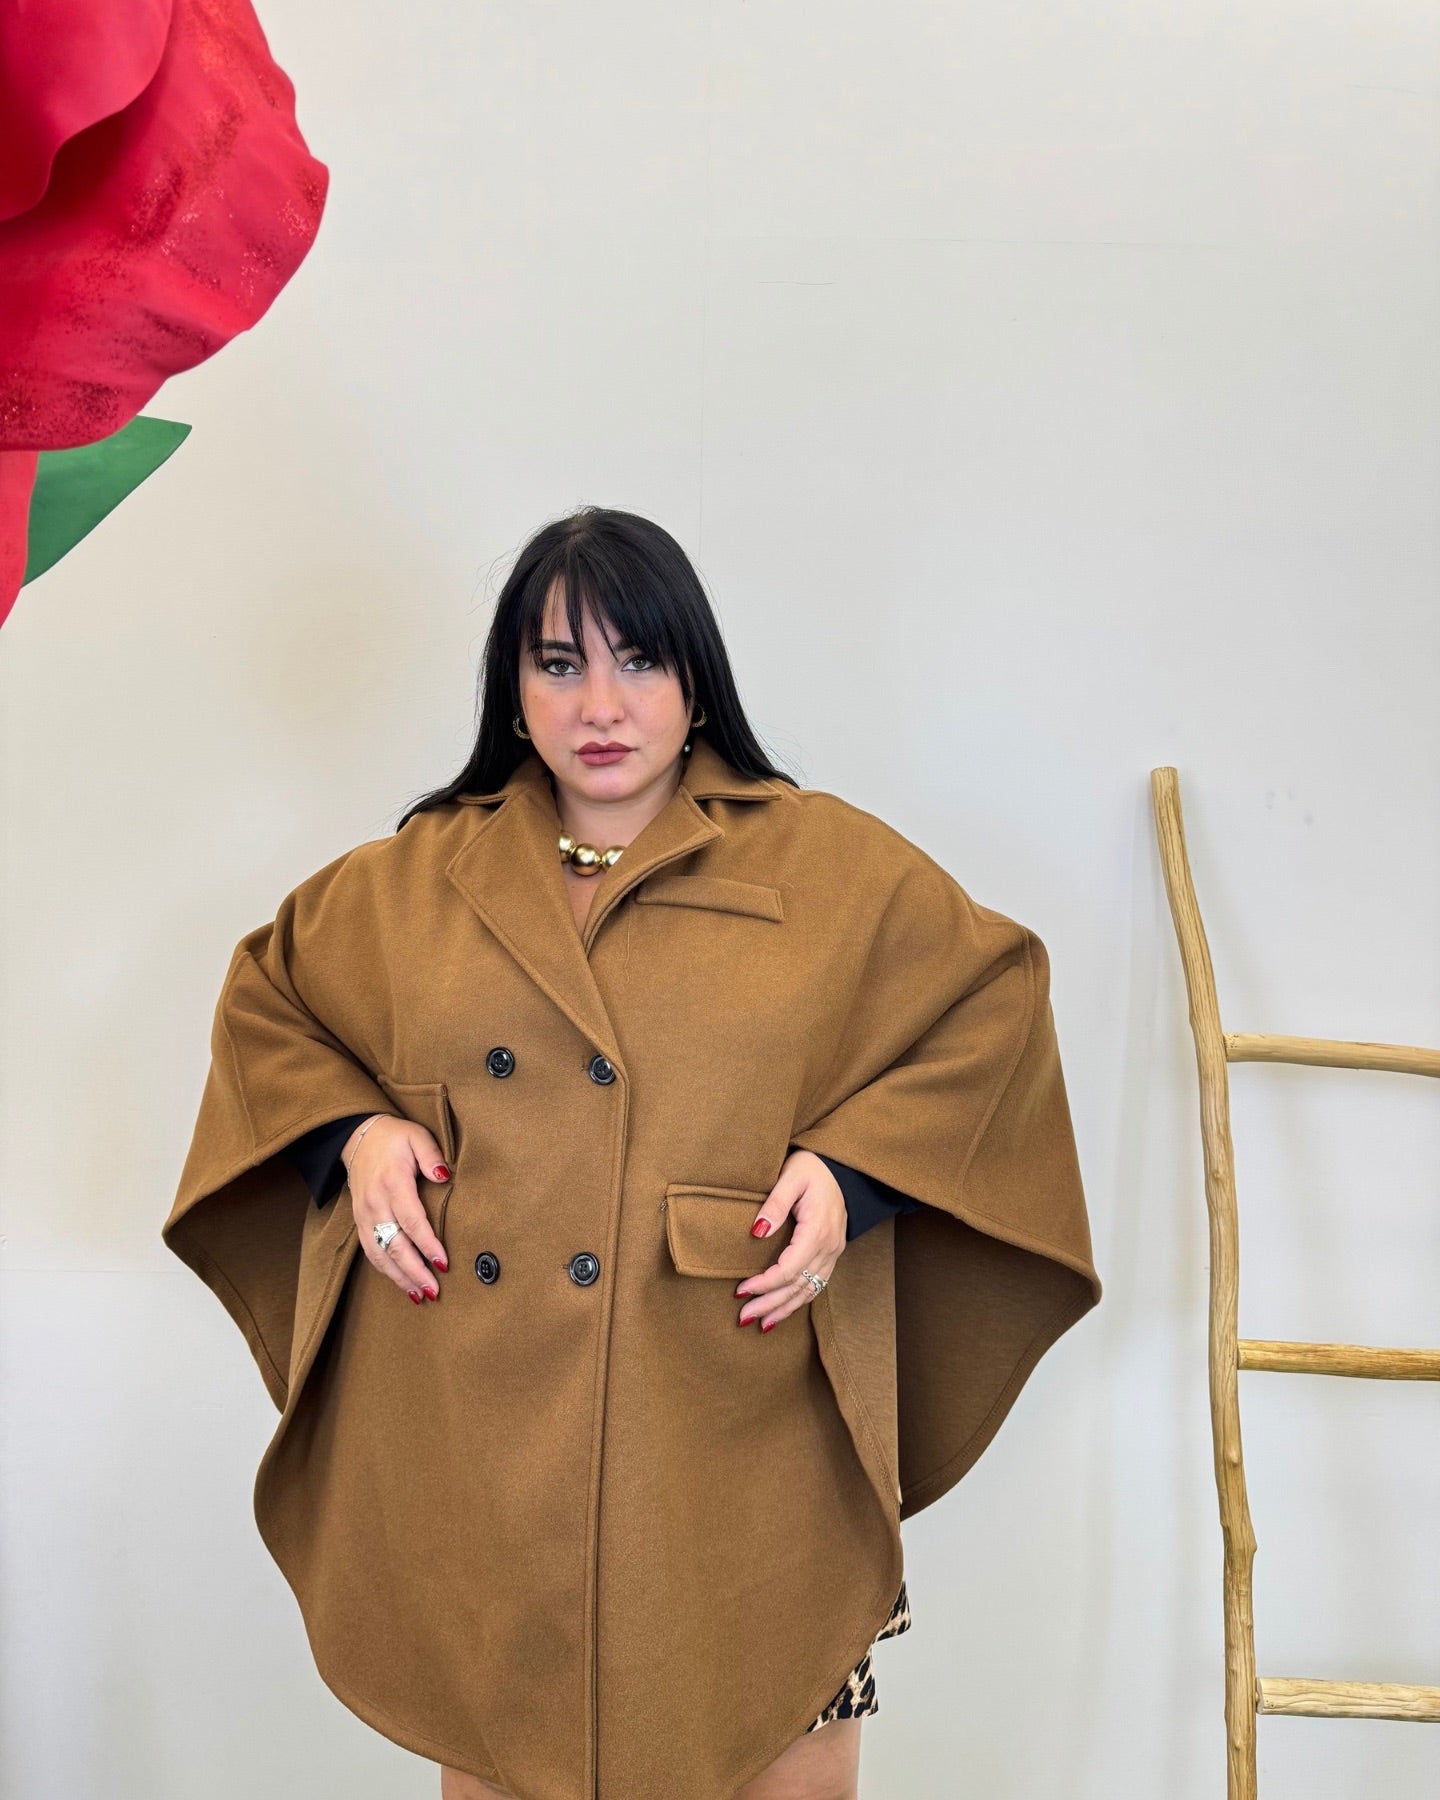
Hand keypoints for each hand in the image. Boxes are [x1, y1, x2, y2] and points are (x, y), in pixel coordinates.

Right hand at [345, 1113, 450, 1303]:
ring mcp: (365, 1215)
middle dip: (415, 1270)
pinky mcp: (360, 1222)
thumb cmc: (395, 1138)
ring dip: (400, 1277)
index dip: (427, 1243)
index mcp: (392, 1183)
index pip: (411, 1220)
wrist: (358, 1137)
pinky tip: (401, 1283)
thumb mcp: (417, 1136)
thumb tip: (444, 1175)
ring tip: (419, 1295)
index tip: (443, 1262)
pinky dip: (385, 1270)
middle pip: (395, 1244)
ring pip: (380, 1254)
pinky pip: (371, 1251)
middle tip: (434, 1290)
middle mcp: (375, 1203)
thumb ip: (432, 1155)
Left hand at [734, 1149, 845, 1331]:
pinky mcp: (832, 1253)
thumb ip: (775, 1204)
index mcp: (818, 1231)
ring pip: (809, 1289)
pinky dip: (799, 1300)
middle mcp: (829, 1247)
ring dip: (784, 1308)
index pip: (789, 1268)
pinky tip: (784, 1310)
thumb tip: (757, 1232)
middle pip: (798, 1285)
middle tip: (743, 1317)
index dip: (764, 1284)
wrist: (840, 1167)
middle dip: (770, 1304)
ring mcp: (833, 1252)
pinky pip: (817, 1284)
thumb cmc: (812, 1168)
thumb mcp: (791, 1177)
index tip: (740, 1291)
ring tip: (761, 1324)